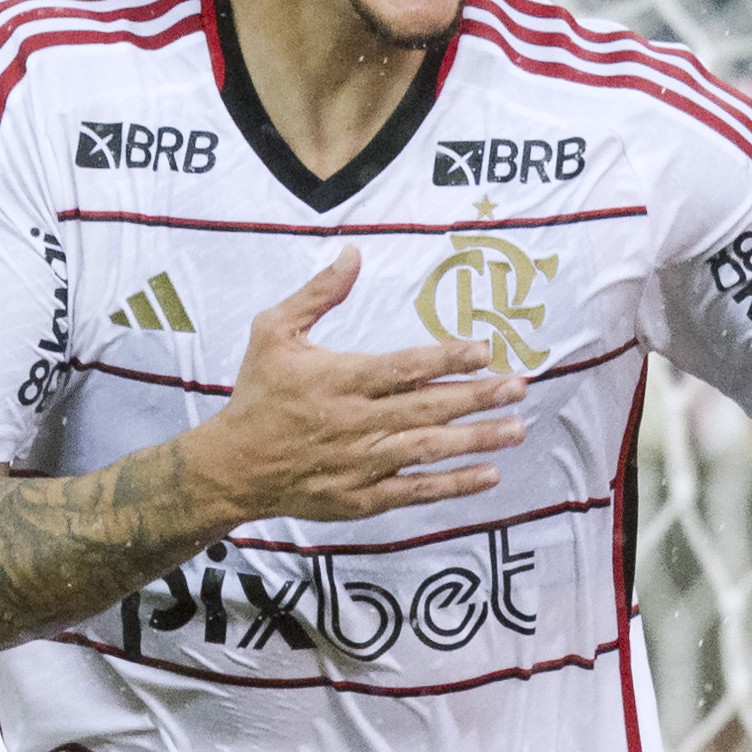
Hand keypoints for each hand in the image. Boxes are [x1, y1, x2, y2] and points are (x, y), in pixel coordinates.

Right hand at [192, 247, 527, 525]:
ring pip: (428, 451)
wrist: (232, 466)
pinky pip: (415, 490)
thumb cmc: (258, 394)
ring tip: (516, 429)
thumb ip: (317, 295)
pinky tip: (488, 475)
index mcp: (337, 379)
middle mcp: (354, 422)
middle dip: (477, 398)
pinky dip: (453, 485)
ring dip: (476, 440)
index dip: (445, 361)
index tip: (483, 350)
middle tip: (519, 387)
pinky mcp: (362, 497)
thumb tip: (353, 253)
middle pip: (426, 409)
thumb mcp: (274, 332)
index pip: (402, 368)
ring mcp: (360, 463)